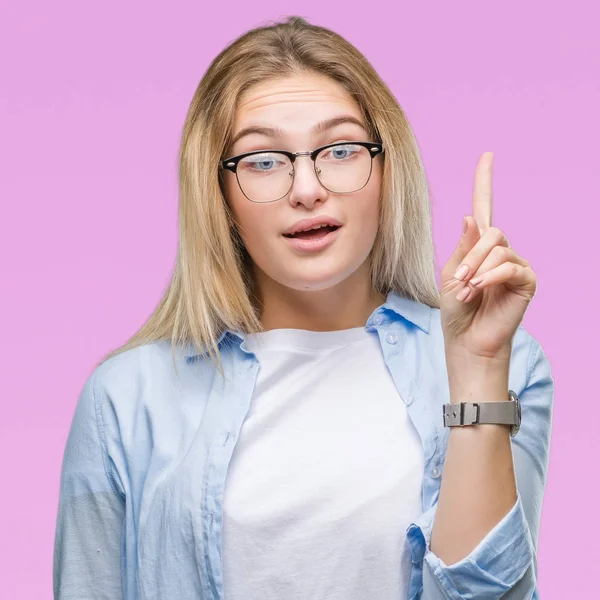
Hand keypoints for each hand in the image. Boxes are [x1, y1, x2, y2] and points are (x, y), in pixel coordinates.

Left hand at [440, 152, 537, 360]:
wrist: (466, 339)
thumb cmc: (457, 308)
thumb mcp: (451, 273)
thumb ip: (463, 246)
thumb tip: (470, 216)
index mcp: (478, 246)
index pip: (484, 208)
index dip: (484, 181)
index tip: (487, 156)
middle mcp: (500, 250)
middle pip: (490, 231)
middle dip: (470, 255)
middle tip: (459, 280)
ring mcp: (515, 264)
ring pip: (498, 247)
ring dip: (476, 269)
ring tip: (468, 290)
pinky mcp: (526, 280)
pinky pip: (509, 266)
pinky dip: (490, 276)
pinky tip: (479, 289)